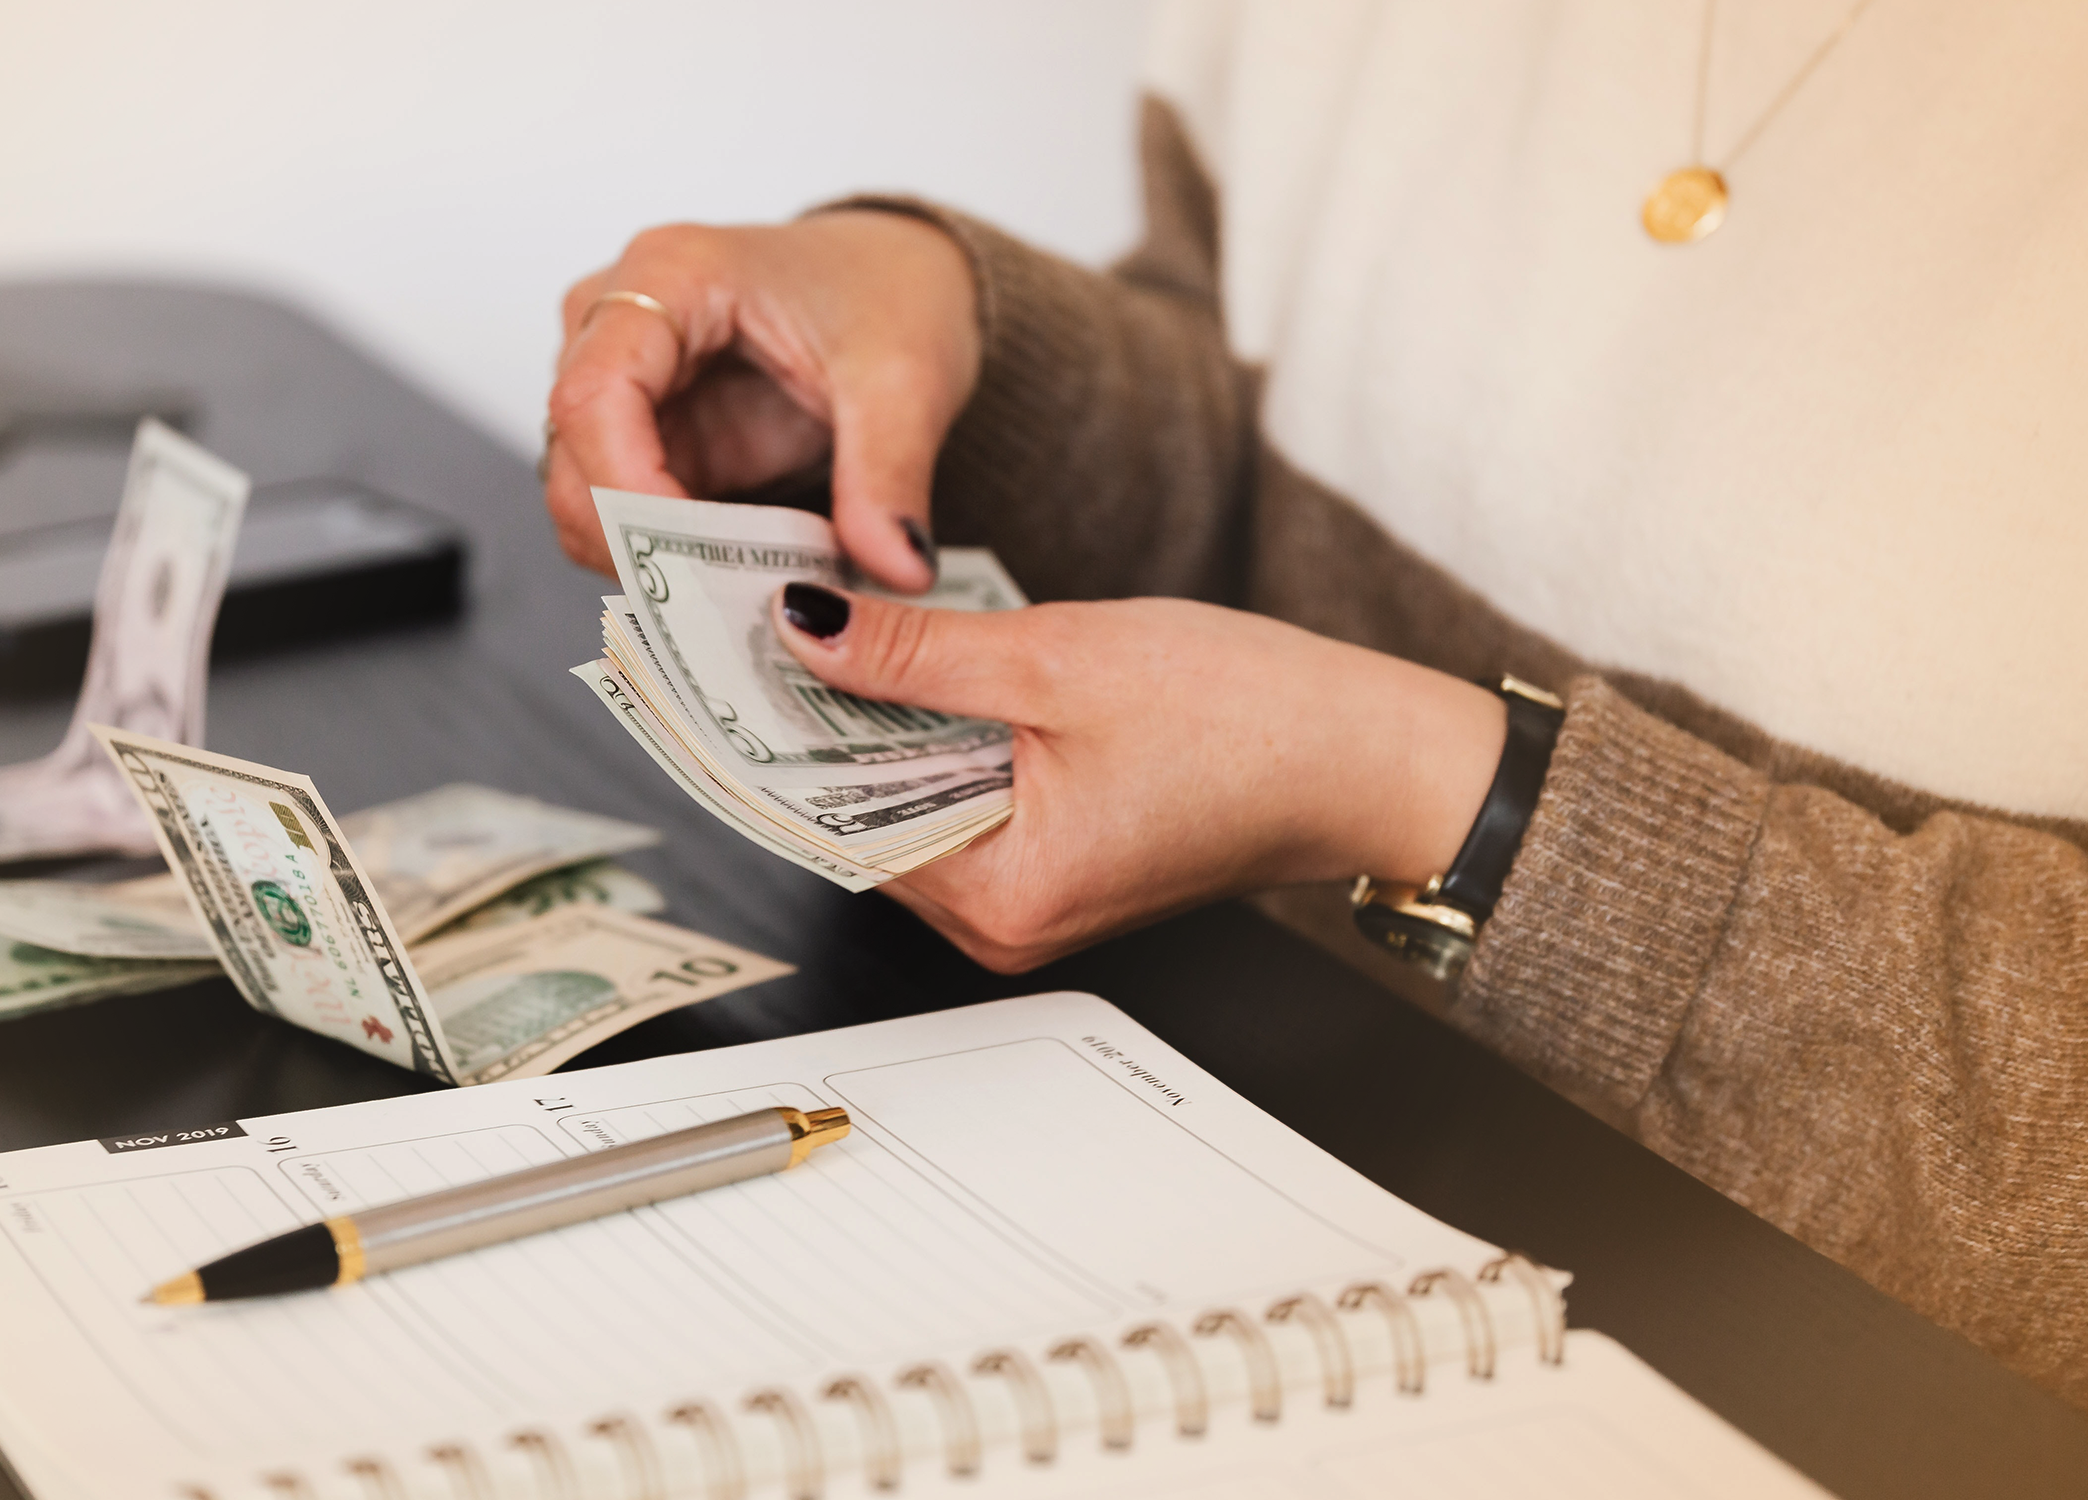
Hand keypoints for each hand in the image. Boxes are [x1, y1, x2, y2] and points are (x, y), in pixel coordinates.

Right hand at [544, 211, 979, 591]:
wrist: (896, 279)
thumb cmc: (884, 289)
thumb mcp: (906, 378)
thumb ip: (890, 474)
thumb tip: (897, 566)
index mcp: (670, 274)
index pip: (594, 394)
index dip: (627, 490)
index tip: (693, 558)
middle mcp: (619, 323)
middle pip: (573, 456)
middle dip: (637, 543)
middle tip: (727, 601)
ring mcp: (623, 382)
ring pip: (584, 497)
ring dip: (650, 559)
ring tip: (743, 589)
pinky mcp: (645, 436)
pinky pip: (623, 516)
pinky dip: (668, 559)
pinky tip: (734, 576)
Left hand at [770, 583, 1509, 971]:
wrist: (1372, 754)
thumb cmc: (1254, 719)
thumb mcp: (1058, 659)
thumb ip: (915, 653)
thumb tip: (806, 631)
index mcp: (1001, 895)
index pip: (831, 821)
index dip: (769, 736)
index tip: (715, 665)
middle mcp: (1004, 924)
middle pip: (861, 819)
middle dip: (814, 723)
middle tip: (761, 624)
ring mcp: (1031, 902)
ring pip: (907, 807)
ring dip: (873, 727)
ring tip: (831, 632)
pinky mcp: (1058, 865)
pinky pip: (960, 804)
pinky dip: (932, 741)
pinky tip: (915, 673)